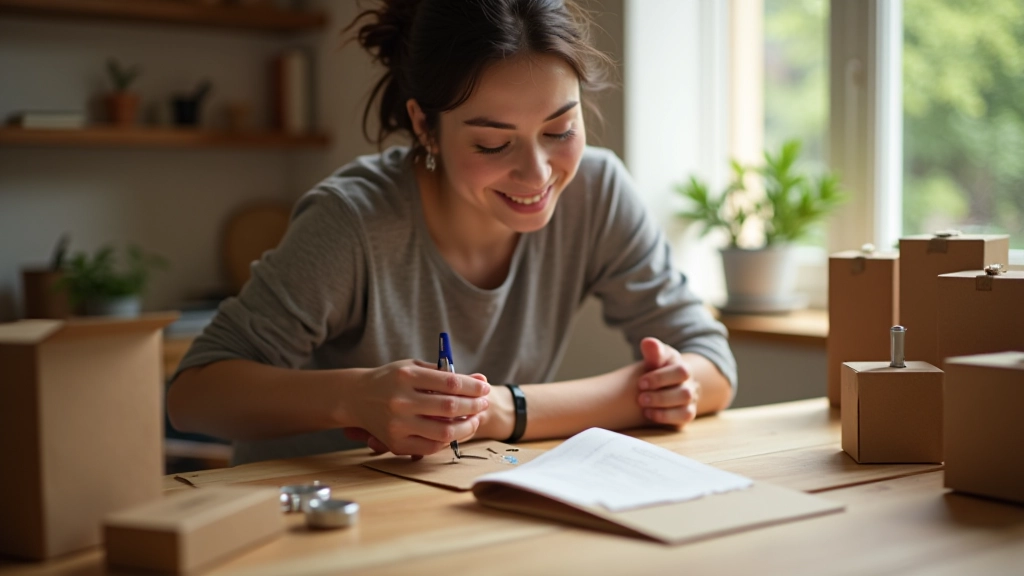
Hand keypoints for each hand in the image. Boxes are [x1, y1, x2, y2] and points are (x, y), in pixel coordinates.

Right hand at [343, 359, 489, 456]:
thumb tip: (481, 380)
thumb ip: (446, 374)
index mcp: (406, 376)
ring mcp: (398, 424)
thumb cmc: (392, 380)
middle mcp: (401, 400)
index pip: (451, 382)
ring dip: (467, 426)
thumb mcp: (415, 368)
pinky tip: (456, 431)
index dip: (473, 387)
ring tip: (475, 419)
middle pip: (450, 406)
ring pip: (445, 431)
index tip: (484, 389)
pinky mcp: (395, 442)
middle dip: (474, 406)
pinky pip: (431, 446)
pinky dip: (449, 440)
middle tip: (484, 404)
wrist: (356, 397)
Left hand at [636, 337, 699, 427]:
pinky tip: (649, 414)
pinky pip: (683, 418)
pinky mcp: (686, 414)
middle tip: (640, 398)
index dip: (660, 378)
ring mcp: (690, 401)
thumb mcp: (655, 357)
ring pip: (685, 408)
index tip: (640, 382)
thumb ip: (653, 351)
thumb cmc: (656, 368)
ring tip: (643, 405)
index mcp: (683, 368)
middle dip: (660, 396)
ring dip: (662, 407)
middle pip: (685, 393)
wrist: (660, 384)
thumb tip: (648, 342)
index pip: (681, 372)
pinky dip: (666, 417)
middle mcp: (690, 385)